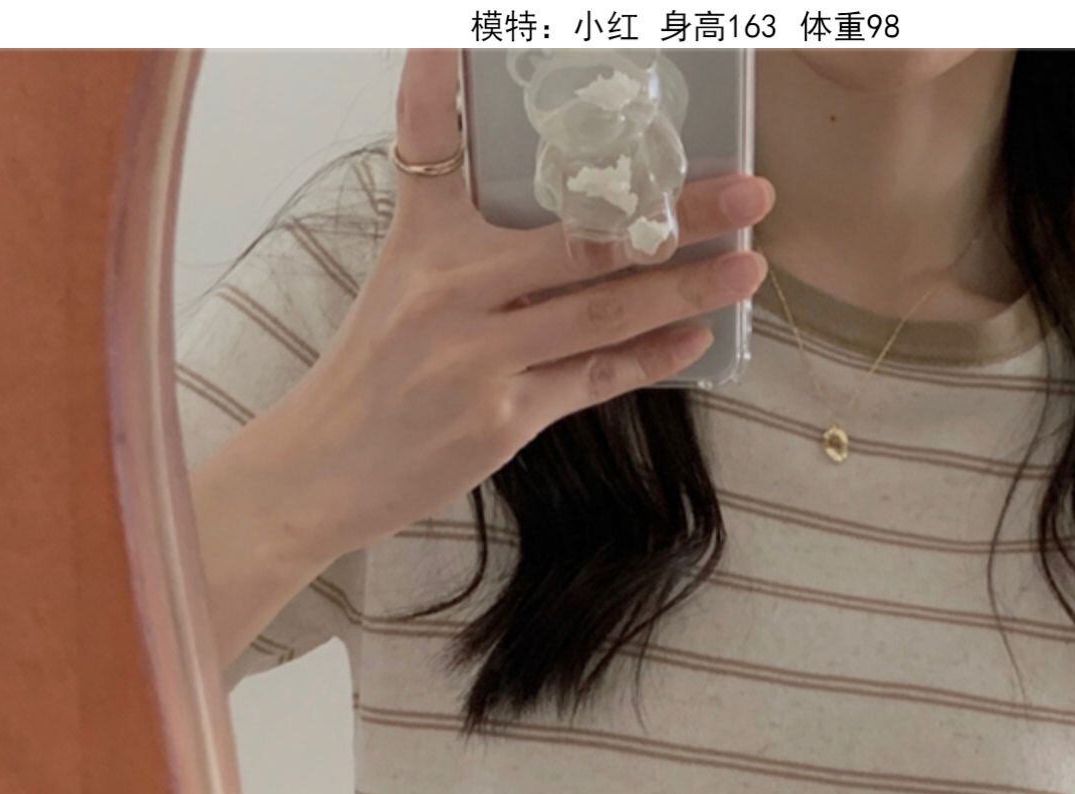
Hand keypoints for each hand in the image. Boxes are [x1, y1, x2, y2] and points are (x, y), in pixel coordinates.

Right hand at [266, 49, 772, 570]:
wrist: (327, 468)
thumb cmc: (374, 373)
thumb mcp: (402, 282)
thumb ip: (467, 239)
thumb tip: (562, 215)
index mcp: (422, 242)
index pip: (431, 141)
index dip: (441, 76)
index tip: (457, 26)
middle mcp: (449, 290)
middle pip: (578, 238)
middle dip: (674, 214)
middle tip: (747, 191)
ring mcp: (478, 357)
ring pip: (602, 313)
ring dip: (686, 289)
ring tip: (748, 265)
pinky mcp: (502, 419)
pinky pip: (592, 380)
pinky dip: (648, 359)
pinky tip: (697, 338)